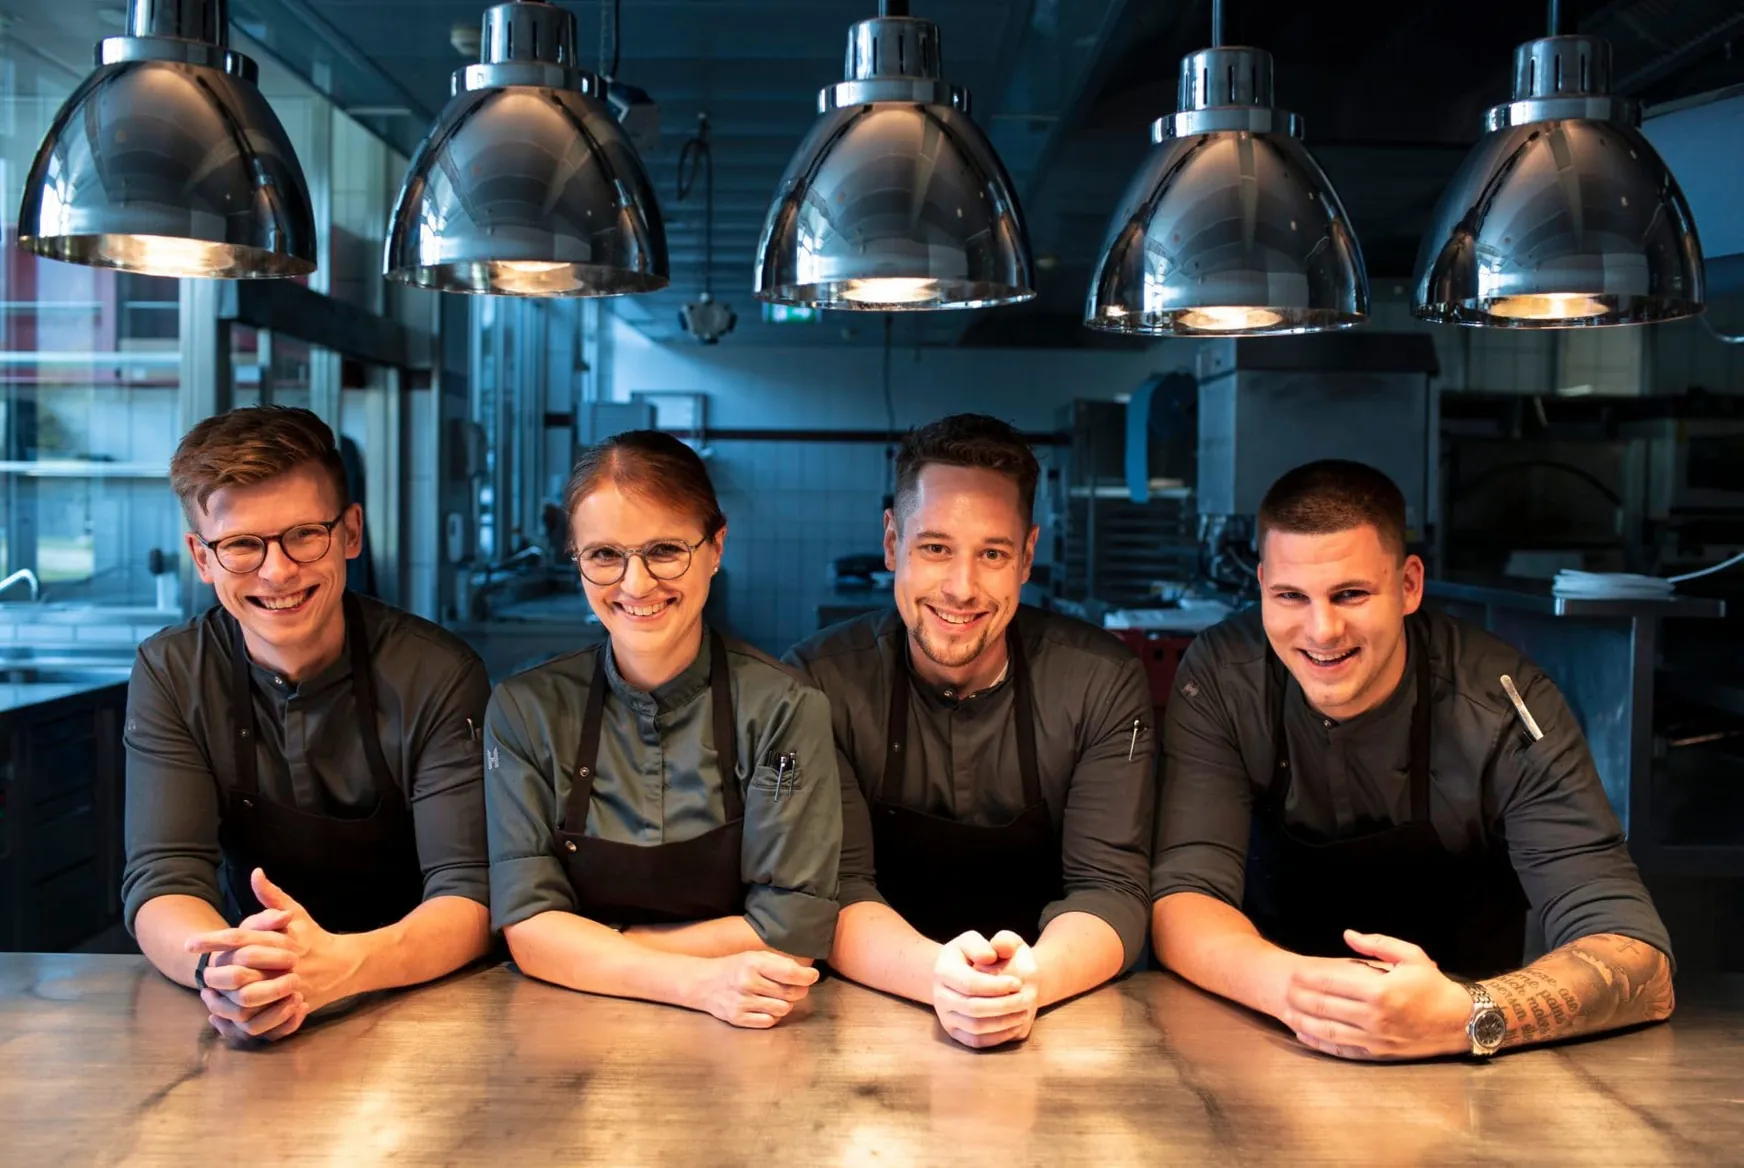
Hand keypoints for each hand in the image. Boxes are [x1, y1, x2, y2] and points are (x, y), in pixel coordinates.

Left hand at [189, 870, 362, 1019]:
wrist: (344, 966)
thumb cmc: (314, 937)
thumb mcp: (297, 913)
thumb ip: (272, 896)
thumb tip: (255, 872)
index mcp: (281, 939)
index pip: (241, 938)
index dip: (213, 941)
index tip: (190, 944)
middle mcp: (283, 963)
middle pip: (242, 969)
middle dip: (217, 972)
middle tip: (200, 973)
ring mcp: (288, 985)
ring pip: (250, 996)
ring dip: (226, 996)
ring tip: (210, 994)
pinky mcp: (291, 1005)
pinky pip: (263, 1015)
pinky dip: (242, 1015)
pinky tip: (226, 1011)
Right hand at [691, 951, 818, 1028]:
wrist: (703, 983)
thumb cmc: (734, 968)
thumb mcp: (754, 957)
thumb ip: (780, 964)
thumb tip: (807, 975)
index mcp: (753, 963)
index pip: (790, 973)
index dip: (807, 976)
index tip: (812, 976)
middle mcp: (747, 983)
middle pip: (790, 993)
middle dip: (797, 991)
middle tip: (793, 987)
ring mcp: (742, 1002)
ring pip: (783, 1009)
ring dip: (785, 1004)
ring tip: (776, 997)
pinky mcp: (738, 1018)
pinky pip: (769, 1022)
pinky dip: (773, 1016)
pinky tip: (765, 1007)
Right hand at [932, 930, 1038, 1049]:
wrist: (954, 974)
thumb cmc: (969, 955)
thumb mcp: (971, 940)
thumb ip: (980, 944)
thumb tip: (989, 956)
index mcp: (943, 972)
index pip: (970, 984)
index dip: (996, 986)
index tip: (1018, 982)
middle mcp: (940, 997)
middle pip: (973, 1008)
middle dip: (1004, 1005)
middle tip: (1027, 999)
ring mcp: (945, 1018)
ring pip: (976, 1027)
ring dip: (1004, 1022)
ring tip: (1024, 1012)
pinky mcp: (954, 1033)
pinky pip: (976, 1041)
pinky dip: (998, 1037)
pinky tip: (1015, 1025)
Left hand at [1279, 930, 1472, 1060]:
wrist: (1459, 1022)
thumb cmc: (1433, 986)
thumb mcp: (1411, 956)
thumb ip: (1376, 944)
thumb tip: (1347, 935)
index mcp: (1379, 991)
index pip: (1332, 983)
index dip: (1308, 977)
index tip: (1293, 971)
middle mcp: (1373, 1017)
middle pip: (1324, 1006)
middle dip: (1300, 997)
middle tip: (1283, 989)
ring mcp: (1374, 1038)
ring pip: (1328, 1030)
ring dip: (1304, 1020)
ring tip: (1286, 1010)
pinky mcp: (1377, 1053)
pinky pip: (1341, 1049)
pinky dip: (1319, 1042)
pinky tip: (1304, 1033)